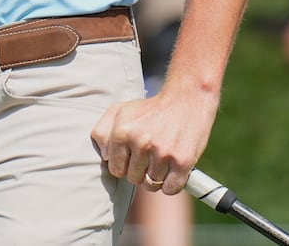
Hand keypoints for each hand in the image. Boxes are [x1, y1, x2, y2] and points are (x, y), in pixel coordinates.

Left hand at [91, 86, 217, 195]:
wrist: (186, 99)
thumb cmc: (150, 109)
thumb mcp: (120, 111)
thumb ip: (102, 131)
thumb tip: (105, 157)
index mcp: (122, 131)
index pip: (116, 169)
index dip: (125, 165)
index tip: (134, 155)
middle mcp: (141, 142)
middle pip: (133, 179)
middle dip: (140, 170)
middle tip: (150, 155)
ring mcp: (162, 153)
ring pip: (151, 185)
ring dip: (156, 177)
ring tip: (162, 160)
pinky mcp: (182, 162)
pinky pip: (170, 189)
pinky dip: (171, 184)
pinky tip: (172, 169)